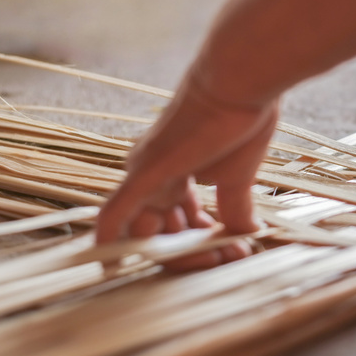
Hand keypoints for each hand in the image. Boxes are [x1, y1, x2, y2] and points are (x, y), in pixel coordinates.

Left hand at [97, 75, 277, 269]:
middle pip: (164, 235)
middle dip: (198, 254)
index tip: (241, 251)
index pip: (179, 225)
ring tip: (221, 259)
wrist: (238, 85)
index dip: (207, 244)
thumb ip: (235, 208)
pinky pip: (114, 216)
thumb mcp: (239, 176)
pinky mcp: (142, 174)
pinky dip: (109, 244)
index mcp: (174, 177)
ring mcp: (144, 177)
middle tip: (233, 259)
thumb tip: (247, 236)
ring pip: (149, 236)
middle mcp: (152, 178)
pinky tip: (108, 270)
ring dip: (183, 255)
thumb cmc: (241, 122)